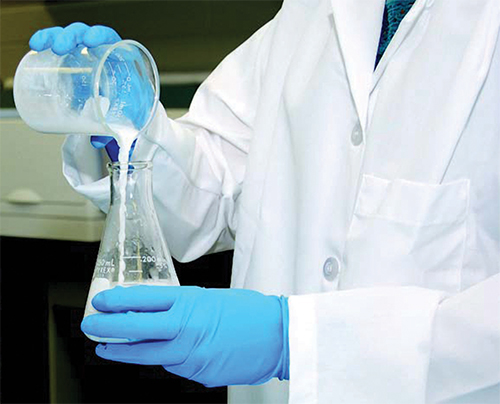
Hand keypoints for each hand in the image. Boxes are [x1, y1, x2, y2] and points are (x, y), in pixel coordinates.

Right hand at [29, 23, 149, 161]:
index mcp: (118, 59)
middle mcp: (100, 52)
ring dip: (55, 37)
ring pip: (69, 37)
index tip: (90, 42)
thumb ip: (116, 126)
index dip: (99, 35)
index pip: (109, 38)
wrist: (121, 104)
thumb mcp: (126, 112)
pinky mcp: (70, 58)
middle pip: (85, 34)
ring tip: (44, 45)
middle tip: (61, 48)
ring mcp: (84, 53)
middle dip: (72, 37)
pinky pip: (56, 44)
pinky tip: (37, 45)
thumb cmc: (128, 103)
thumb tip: (99, 141)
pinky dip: (46, 42)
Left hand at [81, 285, 289, 386]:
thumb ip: (183, 307)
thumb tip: (154, 313)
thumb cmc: (250, 312)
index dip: (118, 301)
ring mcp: (192, 354)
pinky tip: (161, 354)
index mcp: (191, 302)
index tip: (101, 302)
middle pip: (136, 329)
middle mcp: (187, 328)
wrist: (279, 336)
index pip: (144, 300)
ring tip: (109, 349)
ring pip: (148, 355)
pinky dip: (164, 359)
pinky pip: (174, 365)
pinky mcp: (199, 373)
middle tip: (90, 326)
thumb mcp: (213, 298)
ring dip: (125, 352)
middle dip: (108, 327)